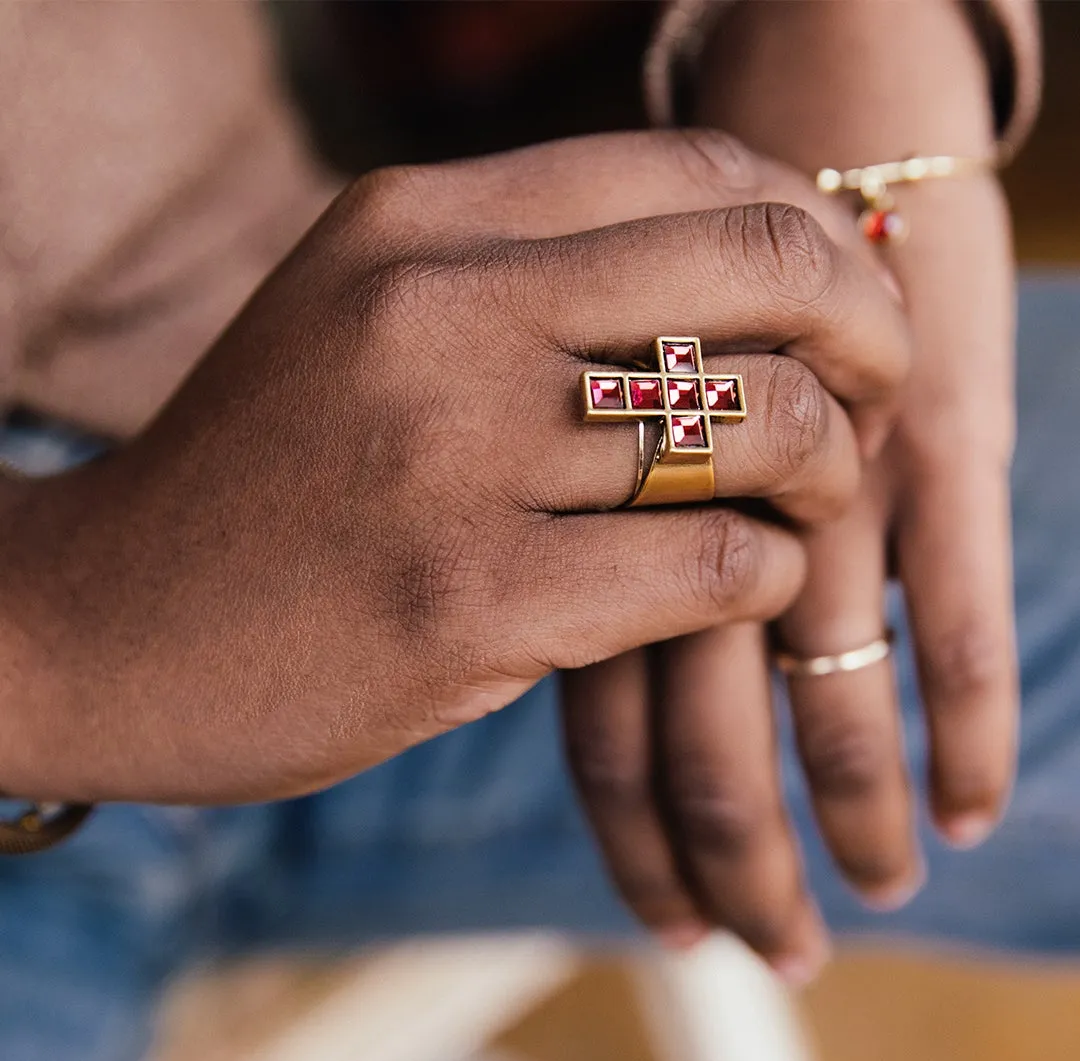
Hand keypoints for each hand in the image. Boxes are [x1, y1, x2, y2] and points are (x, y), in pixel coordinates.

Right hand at [0, 131, 907, 805]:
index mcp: (418, 222)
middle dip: (867, 336)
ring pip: (760, 422)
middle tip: (875, 400)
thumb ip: (524, 286)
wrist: (106, 625)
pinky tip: (738, 588)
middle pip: (765, 265)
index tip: (834, 315)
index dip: (812, 238)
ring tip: (807, 506)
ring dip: (828, 469)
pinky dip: (765, 577)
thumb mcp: (365, 329)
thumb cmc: (260, 486)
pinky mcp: (472, 602)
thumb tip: (731, 277)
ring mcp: (454, 457)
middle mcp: (441, 311)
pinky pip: (715, 565)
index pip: (699, 171)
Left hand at [561, 0, 1016, 980]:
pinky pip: (948, 607)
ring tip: (876, 900)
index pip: (602, 708)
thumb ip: (580, 520)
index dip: (637, 831)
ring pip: (821, 688)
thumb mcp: (605, 410)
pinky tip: (970, 808)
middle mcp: (695, 501)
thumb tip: (573, 638)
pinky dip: (956, 718)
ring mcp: (809, 472)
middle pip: (701, 727)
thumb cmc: (688, 268)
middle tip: (770, 954)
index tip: (670, 921)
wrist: (788, 115)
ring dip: (850, 811)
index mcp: (598, 502)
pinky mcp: (926, 438)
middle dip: (741, 856)